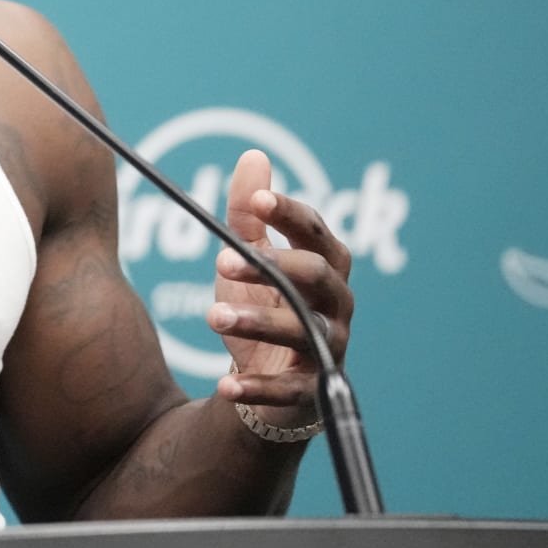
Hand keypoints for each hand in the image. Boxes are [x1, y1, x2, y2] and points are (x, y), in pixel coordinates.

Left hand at [206, 150, 353, 427]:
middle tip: (220, 261)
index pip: (315, 232)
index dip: (289, 214)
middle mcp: (336, 303)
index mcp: (325, 264)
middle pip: (316, 277)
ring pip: (303, 331)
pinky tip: (224, 384)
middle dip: (271, 267)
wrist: (270, 380)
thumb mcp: (250, 257)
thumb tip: (254, 156)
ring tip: (212, 316)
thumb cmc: (265, 305)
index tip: (257, 202)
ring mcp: (328, 347)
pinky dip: (258, 387)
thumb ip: (249, 214)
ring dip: (257, 322)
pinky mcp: (312, 391)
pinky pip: (289, 390)